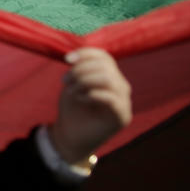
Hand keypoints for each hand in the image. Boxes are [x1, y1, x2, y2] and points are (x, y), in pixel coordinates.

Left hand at [49, 48, 131, 163]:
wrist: (70, 136)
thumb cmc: (73, 108)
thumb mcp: (74, 83)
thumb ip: (80, 69)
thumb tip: (77, 55)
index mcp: (110, 76)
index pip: (105, 57)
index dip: (86, 54)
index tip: (67, 59)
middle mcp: (121, 87)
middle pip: (106, 66)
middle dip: (80, 70)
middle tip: (65, 81)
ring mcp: (124, 102)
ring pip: (109, 79)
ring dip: (84, 81)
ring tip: (71, 90)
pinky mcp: (122, 117)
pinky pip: (111, 98)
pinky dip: (92, 94)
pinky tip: (80, 99)